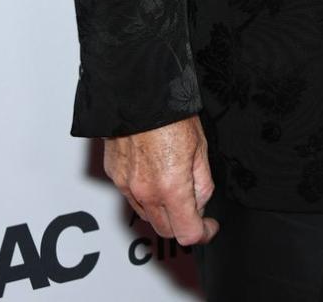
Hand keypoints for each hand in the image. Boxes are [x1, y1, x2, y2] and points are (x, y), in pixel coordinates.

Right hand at [103, 115, 219, 245]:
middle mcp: (145, 191)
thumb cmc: (170, 112)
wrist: (137, 90)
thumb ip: (202, 181)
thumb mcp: (200, 145)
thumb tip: (200, 201)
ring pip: (146, 214)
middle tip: (195, 206)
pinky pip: (131, 195)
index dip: (204, 232)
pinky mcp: (113, 174)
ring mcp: (125, 185)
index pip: (187, 232)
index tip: (209, 226)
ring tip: (174, 183)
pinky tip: (153, 172)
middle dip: (183, 224)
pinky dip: (145, 193)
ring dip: (162, 210)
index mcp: (171, 186)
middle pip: (165, 229)